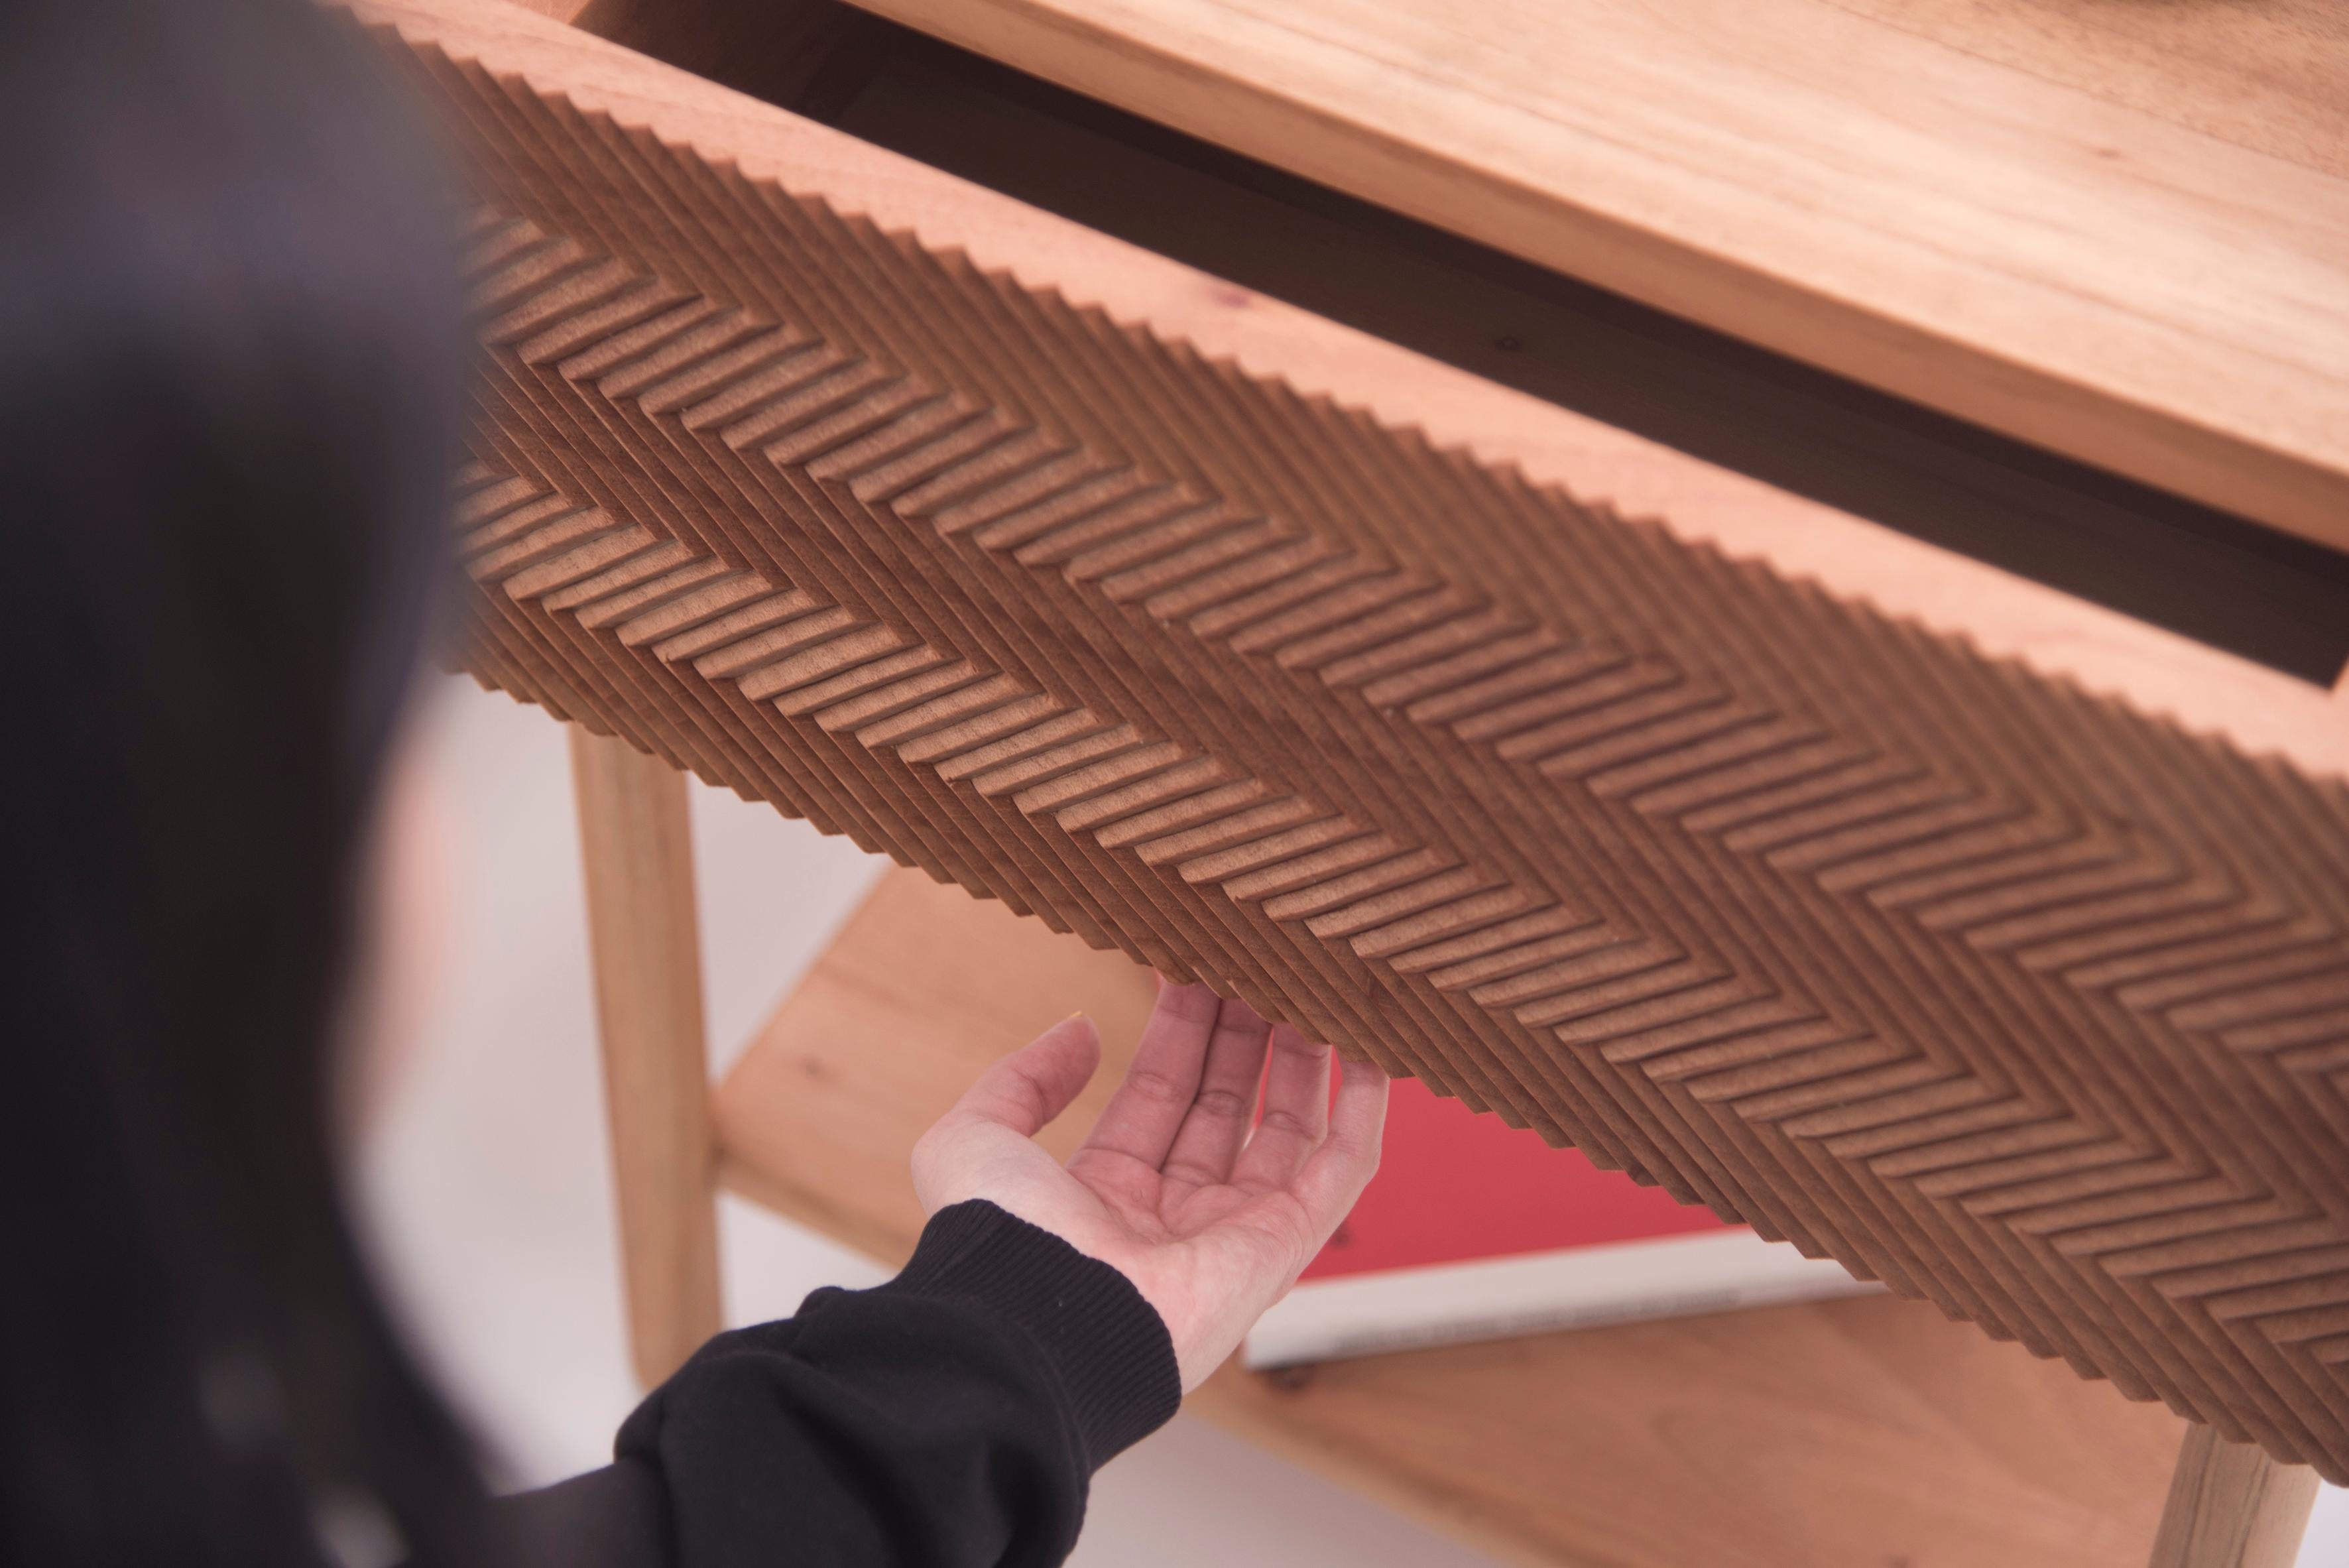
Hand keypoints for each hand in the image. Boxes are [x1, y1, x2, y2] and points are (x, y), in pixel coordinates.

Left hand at [911, 982, 1388, 1390]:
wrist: (1039, 1325)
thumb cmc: (1001, 1241)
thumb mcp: (976, 1137)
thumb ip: (1022, 1079)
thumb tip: (1079, 1031)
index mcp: (1106, 1191)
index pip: (1162, 1089)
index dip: (1182, 1025)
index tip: (1196, 964)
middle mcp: (1173, 1212)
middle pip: (1229, 1102)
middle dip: (1246, 1030)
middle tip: (1259, 963)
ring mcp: (1234, 1230)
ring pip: (1287, 1127)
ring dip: (1304, 1058)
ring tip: (1312, 987)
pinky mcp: (1283, 1246)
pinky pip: (1341, 1172)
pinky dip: (1363, 1112)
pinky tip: (1370, 1052)